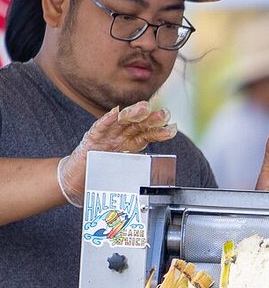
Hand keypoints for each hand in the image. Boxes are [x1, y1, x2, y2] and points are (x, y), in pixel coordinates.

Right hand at [56, 101, 177, 205]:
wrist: (78, 179)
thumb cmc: (103, 172)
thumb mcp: (127, 172)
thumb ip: (140, 170)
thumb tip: (160, 179)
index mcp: (129, 143)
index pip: (147, 135)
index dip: (159, 132)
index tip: (171, 129)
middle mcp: (120, 136)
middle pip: (137, 125)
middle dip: (151, 119)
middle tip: (163, 114)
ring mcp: (106, 136)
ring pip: (121, 122)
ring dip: (133, 113)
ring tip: (144, 108)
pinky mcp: (91, 139)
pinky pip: (100, 128)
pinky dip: (107, 120)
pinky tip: (115, 113)